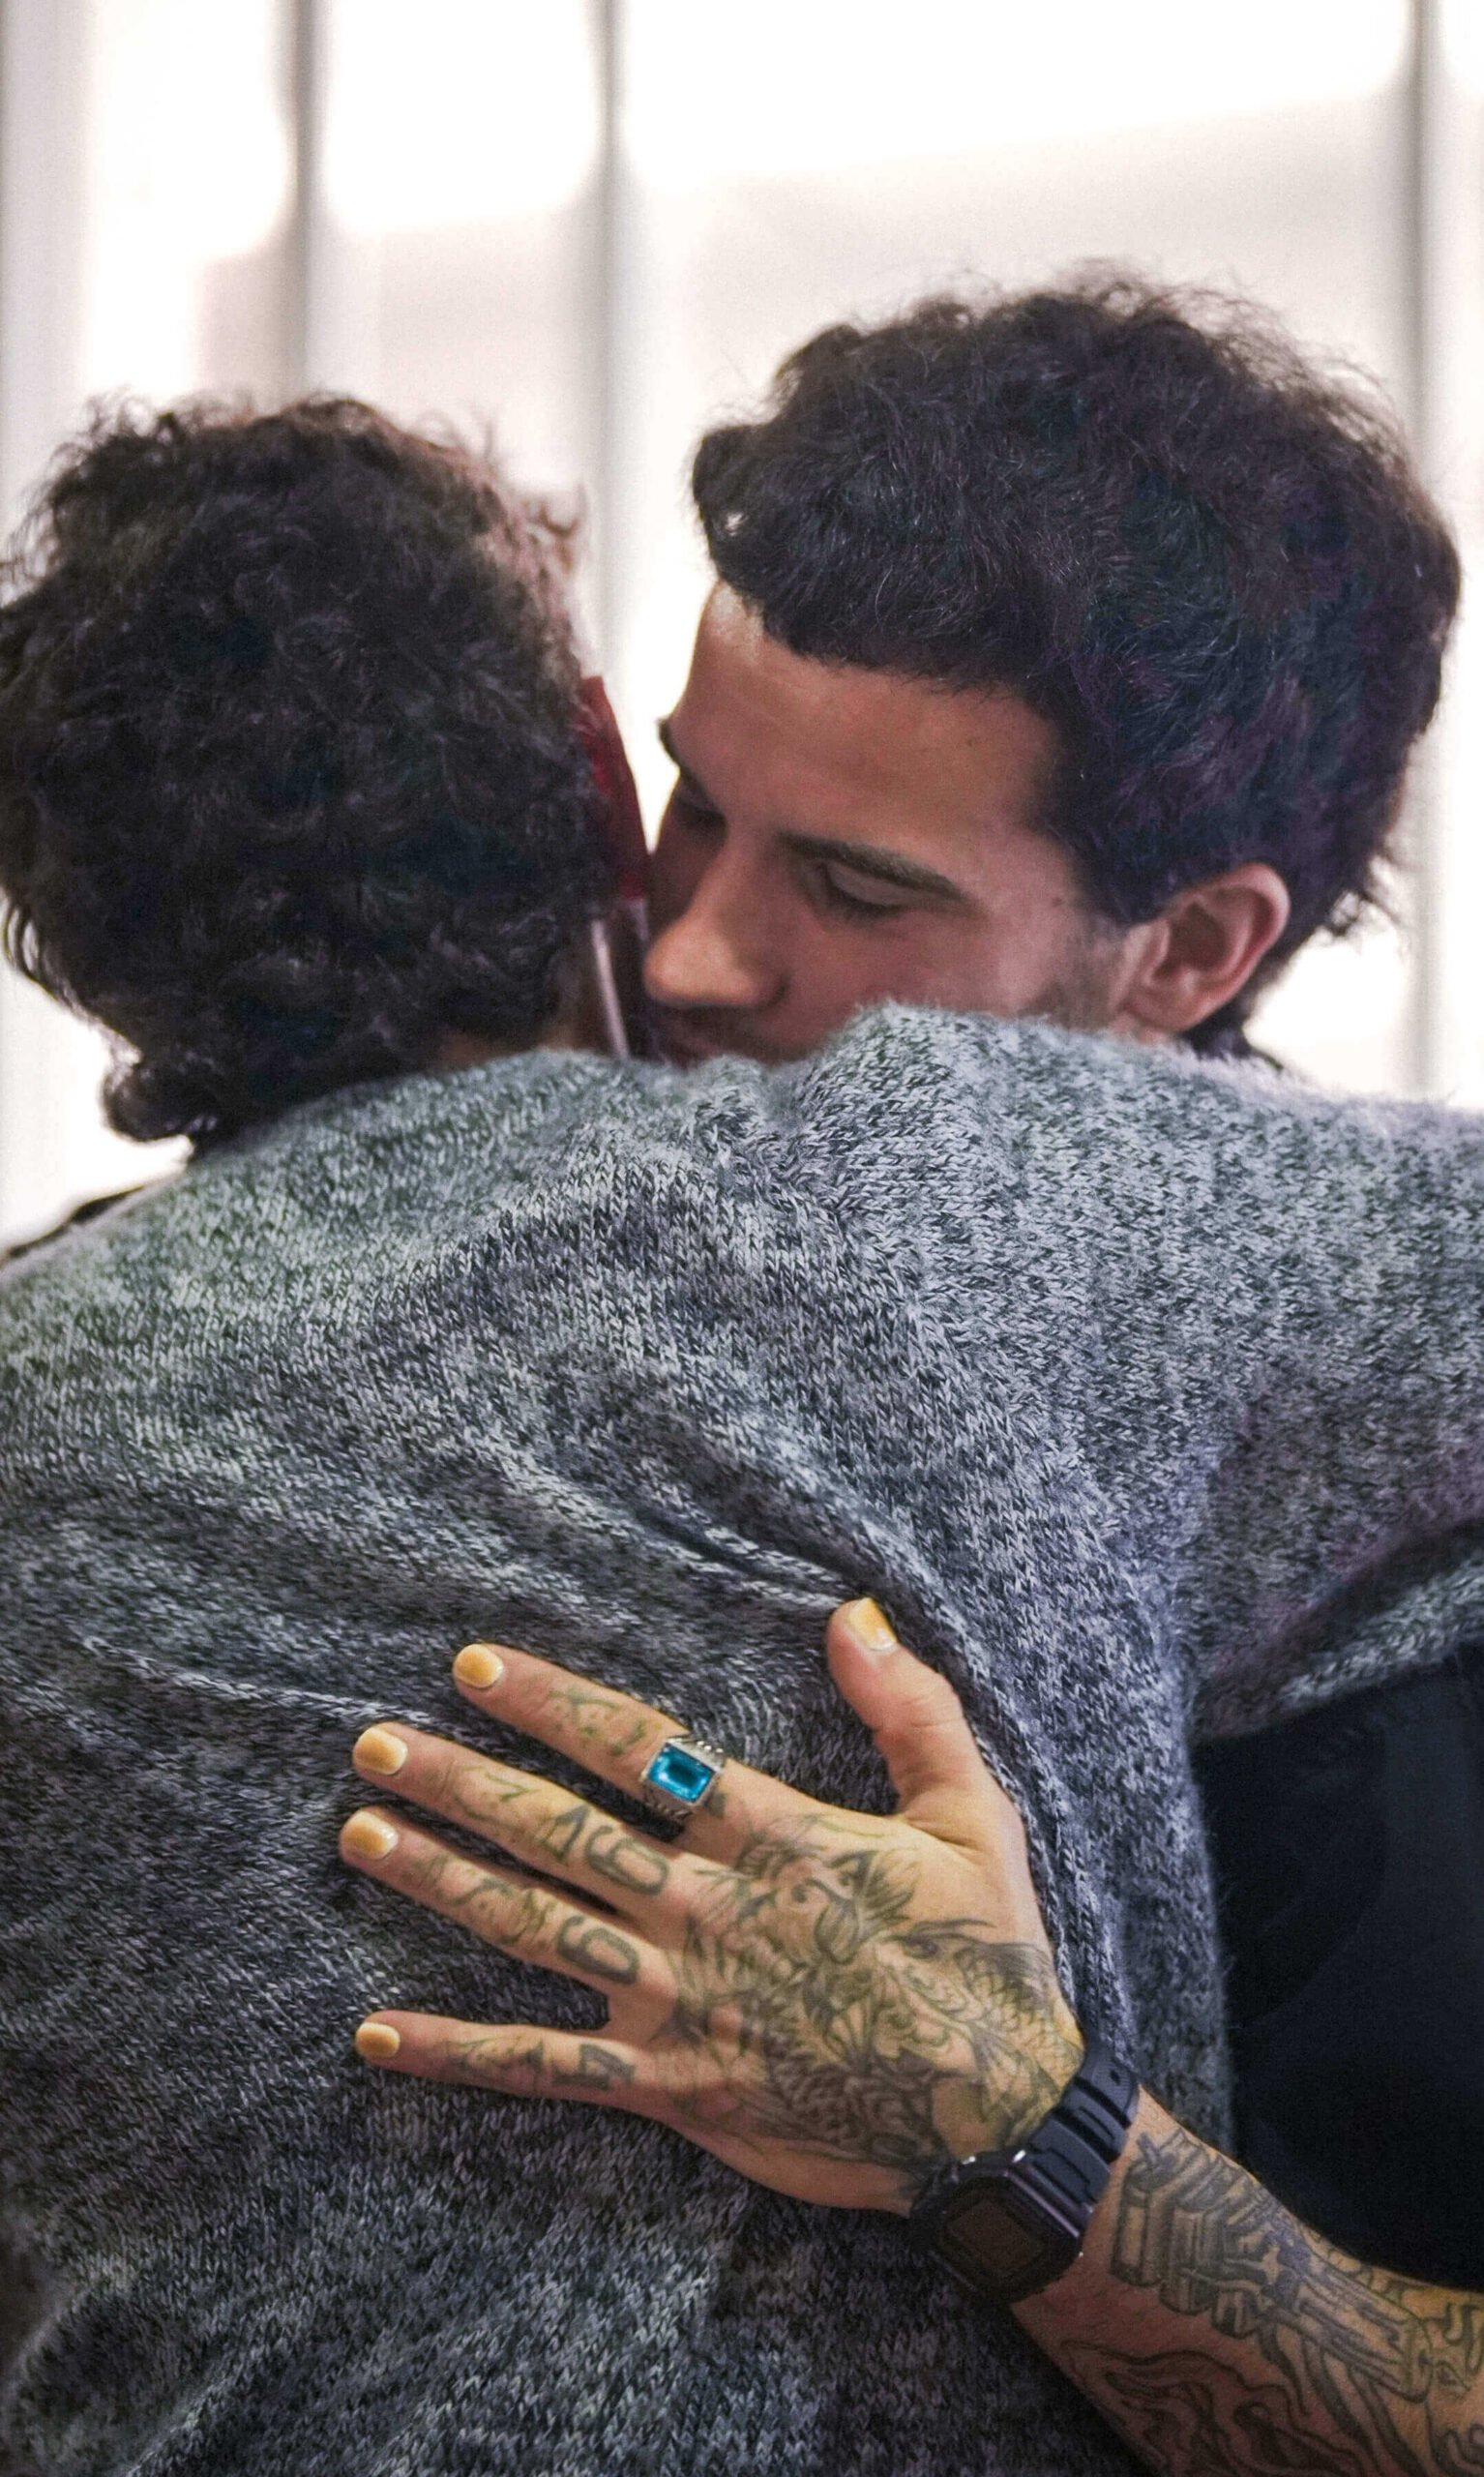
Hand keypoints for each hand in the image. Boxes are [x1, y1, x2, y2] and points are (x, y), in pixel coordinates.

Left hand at [340, 1599, 1084, 2213]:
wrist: (996, 2114)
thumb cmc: (987, 1953)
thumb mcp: (971, 1811)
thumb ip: (908, 1705)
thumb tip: (852, 1611)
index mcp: (770, 1835)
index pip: (634, 1749)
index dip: (548, 1704)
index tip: (470, 1667)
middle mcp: (707, 1909)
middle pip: (560, 1831)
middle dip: (460, 1783)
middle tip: (373, 1744)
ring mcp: (681, 2002)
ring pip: (536, 1928)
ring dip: (440, 1881)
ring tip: (359, 1836)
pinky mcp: (673, 2089)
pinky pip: (547, 2067)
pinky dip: (459, 2052)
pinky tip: (377, 2033)